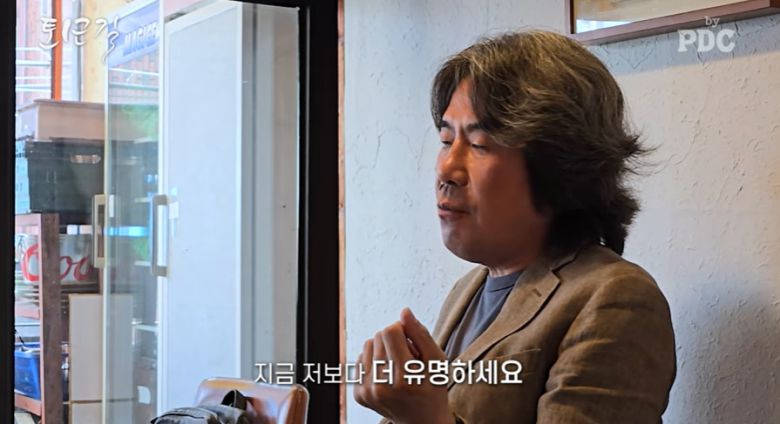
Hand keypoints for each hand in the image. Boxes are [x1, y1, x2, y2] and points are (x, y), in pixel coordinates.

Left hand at [354, 308, 454, 423]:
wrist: (422, 421)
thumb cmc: (432, 388)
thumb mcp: (437, 360)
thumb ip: (421, 334)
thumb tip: (404, 312)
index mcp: (404, 377)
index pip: (391, 330)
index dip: (403, 331)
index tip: (412, 344)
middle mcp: (382, 386)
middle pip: (379, 336)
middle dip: (394, 341)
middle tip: (408, 360)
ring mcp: (368, 392)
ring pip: (368, 345)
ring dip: (382, 350)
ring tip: (397, 367)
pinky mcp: (359, 395)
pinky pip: (361, 360)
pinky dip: (374, 363)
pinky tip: (387, 376)